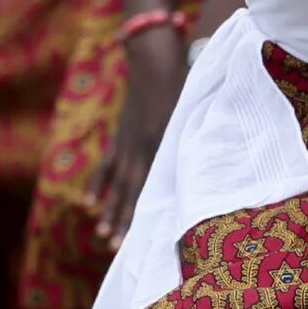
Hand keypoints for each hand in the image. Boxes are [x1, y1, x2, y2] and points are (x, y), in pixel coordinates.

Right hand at [94, 33, 185, 248]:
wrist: (156, 58)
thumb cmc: (189, 83)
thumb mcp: (199, 112)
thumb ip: (202, 138)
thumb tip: (219, 166)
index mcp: (167, 143)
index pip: (158, 186)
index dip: (150, 212)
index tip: (147, 237)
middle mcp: (144, 147)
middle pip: (133, 192)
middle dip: (125, 221)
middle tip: (118, 250)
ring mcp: (128, 143)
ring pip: (117, 184)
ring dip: (110, 211)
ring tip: (103, 237)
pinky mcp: (120, 135)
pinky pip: (106, 165)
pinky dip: (98, 185)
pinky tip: (89, 205)